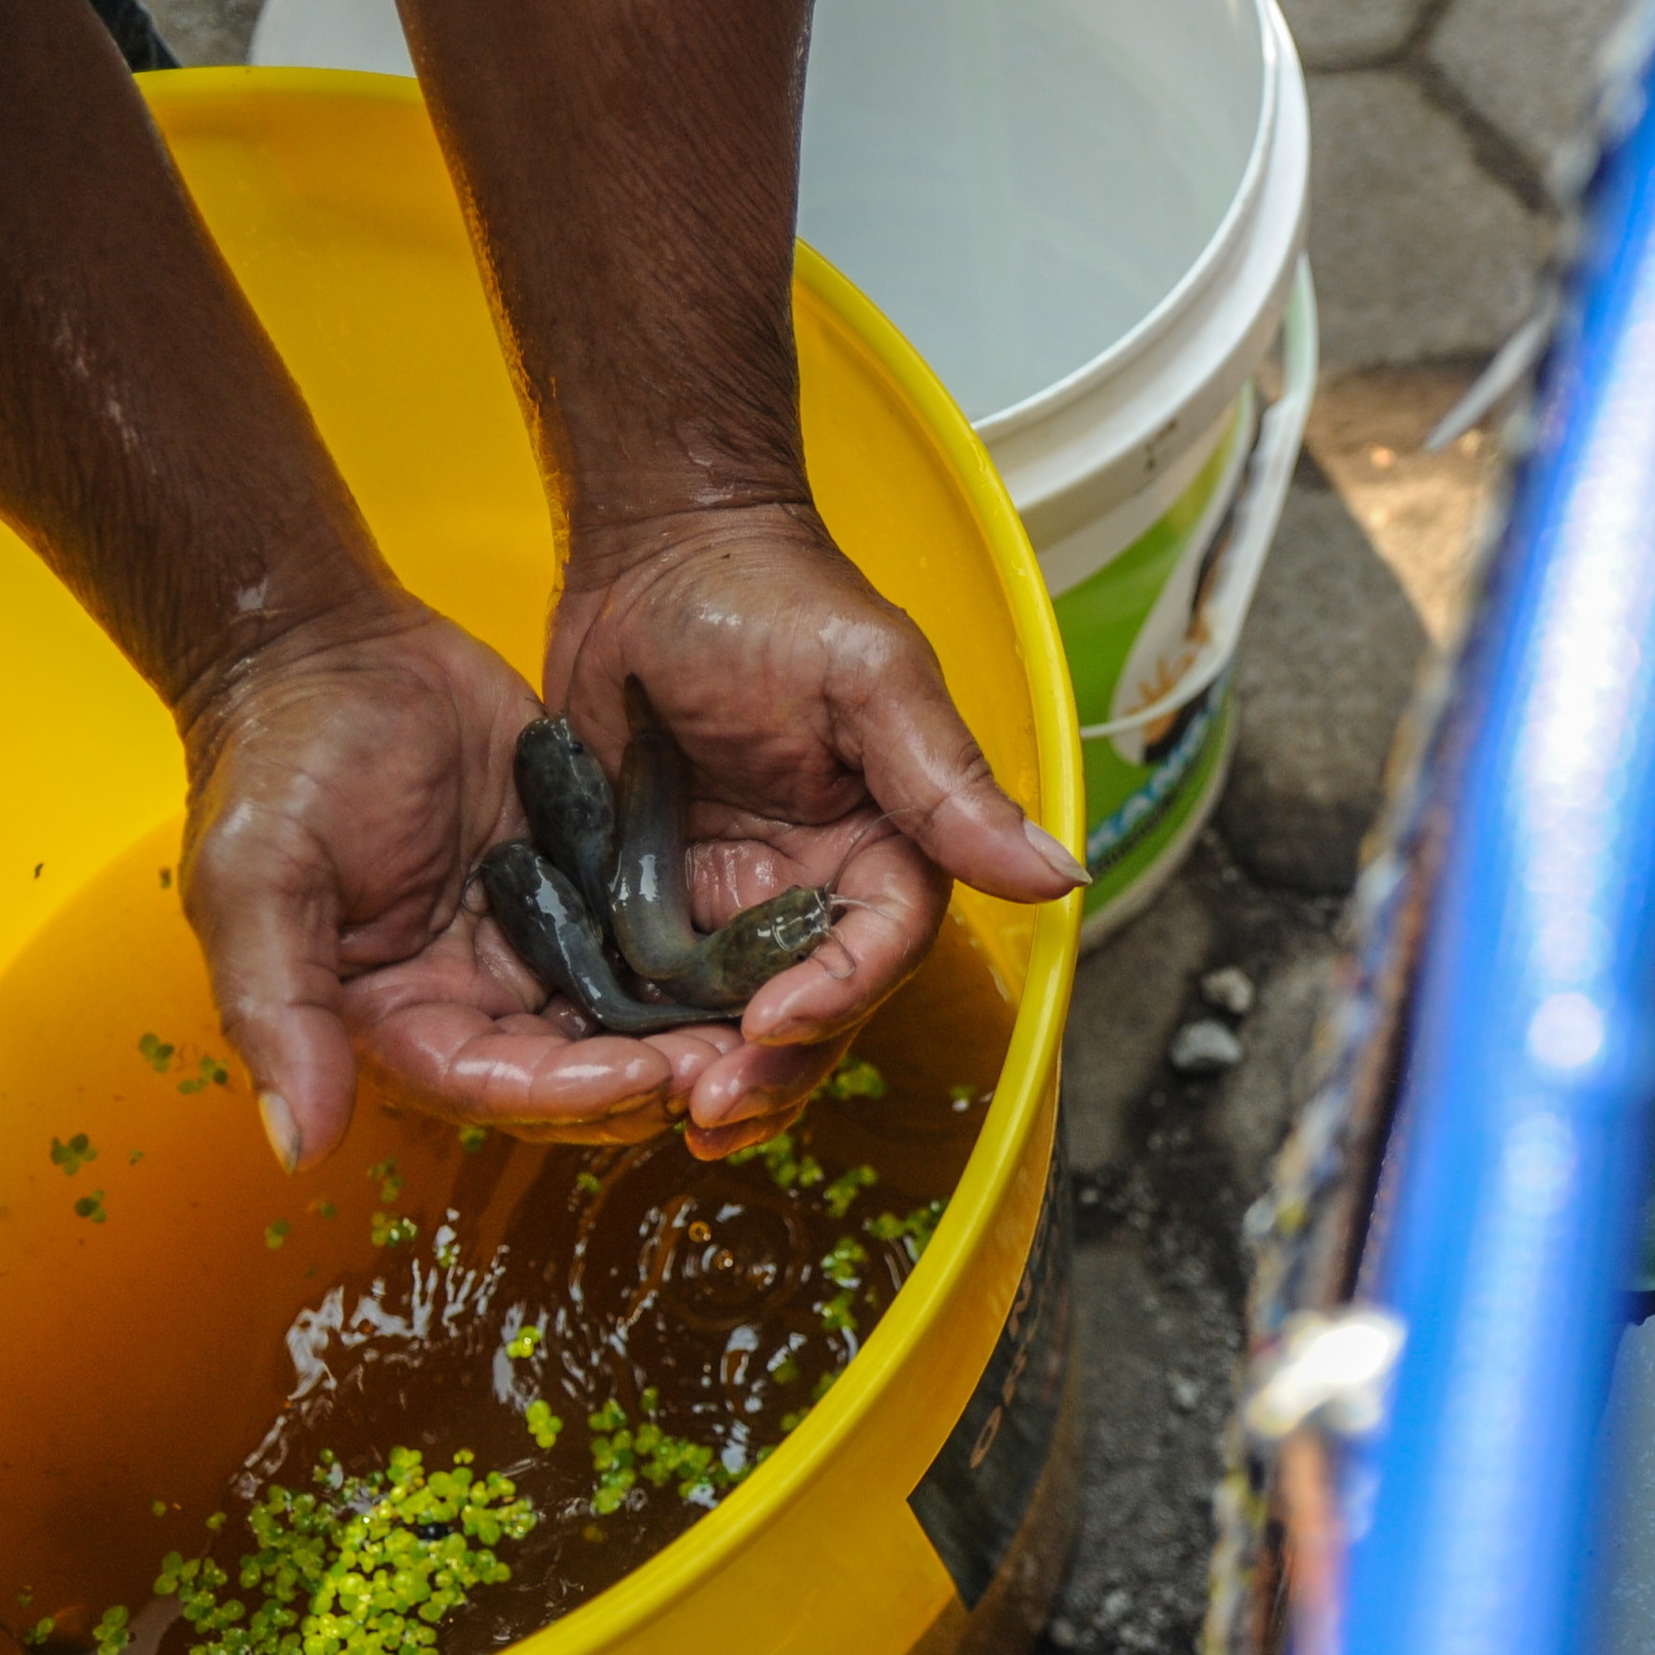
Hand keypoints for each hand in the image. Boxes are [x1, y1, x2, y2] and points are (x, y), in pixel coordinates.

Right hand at [179, 594, 721, 1165]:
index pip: (492, 1083)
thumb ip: (278, 1012)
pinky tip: (757, 954)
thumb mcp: (257, 880)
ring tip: (764, 1020)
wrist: (328, 644)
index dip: (568, 1092)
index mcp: (393, 1017)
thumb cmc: (276, 759)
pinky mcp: (579, 888)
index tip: (644, 1075)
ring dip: (689, 1026)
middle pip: (574, 1068)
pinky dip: (695, 956)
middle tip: (734, 1063)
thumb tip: (296, 1148)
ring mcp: (530, 943)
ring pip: (625, 1014)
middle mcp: (467, 997)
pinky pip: (647, 939)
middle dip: (653, 1073)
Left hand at [545, 504, 1084, 1157]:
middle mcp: (817, 882)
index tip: (772, 1020)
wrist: (654, 544)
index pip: (882, 948)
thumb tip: (1061, 877)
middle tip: (707, 1107)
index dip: (837, 996)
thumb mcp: (872, 683)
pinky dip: (631, 1028)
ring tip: (655, 1109)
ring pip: (731, 1015)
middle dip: (768, 1067)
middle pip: (811, 1005)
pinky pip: (650, 981)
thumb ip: (950, 787)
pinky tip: (593, 1061)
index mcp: (887, 842)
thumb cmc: (771, 591)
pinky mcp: (652, 892)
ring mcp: (731, 893)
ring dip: (703, 1068)